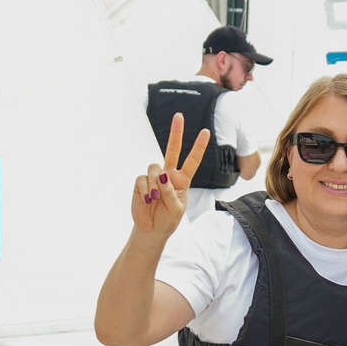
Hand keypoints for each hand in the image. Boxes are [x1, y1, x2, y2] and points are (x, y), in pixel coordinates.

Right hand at [131, 119, 213, 236]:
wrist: (152, 230)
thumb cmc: (168, 219)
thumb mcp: (177, 209)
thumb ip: (172, 192)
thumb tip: (163, 175)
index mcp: (182, 180)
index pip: (192, 161)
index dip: (199, 147)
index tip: (206, 132)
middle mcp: (169, 175)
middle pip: (172, 150)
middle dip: (176, 133)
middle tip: (179, 116)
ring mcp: (154, 177)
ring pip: (154, 167)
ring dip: (156, 183)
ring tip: (155, 198)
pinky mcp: (141, 182)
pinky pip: (142, 178)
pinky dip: (145, 190)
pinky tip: (147, 199)